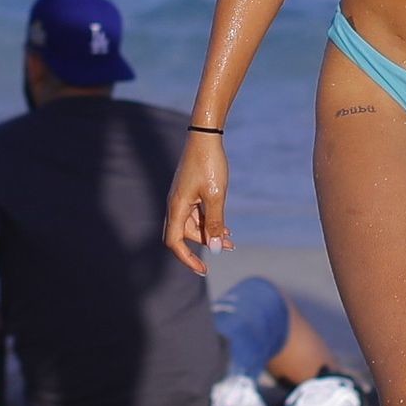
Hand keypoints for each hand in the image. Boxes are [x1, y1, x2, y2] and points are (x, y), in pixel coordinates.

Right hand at [163, 133, 231, 274]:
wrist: (206, 136)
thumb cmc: (210, 164)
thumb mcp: (216, 196)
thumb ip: (215, 223)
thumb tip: (215, 249)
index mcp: (176, 207)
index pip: (173, 242)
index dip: (187, 258)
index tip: (204, 269)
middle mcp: (175, 204)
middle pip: (185, 235)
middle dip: (205, 244)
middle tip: (230, 248)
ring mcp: (182, 198)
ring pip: (193, 225)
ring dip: (211, 233)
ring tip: (232, 239)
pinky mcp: (190, 192)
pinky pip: (197, 214)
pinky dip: (210, 221)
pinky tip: (226, 227)